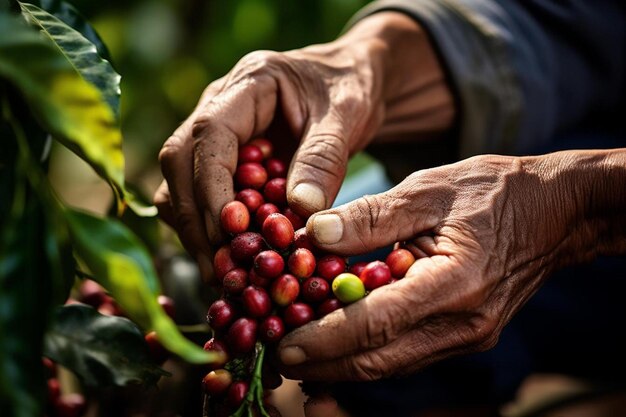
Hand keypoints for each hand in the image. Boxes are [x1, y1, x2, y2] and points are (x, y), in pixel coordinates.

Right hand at [153, 11, 453, 280]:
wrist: (348, 82)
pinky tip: (235, 259)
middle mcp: (218, 108)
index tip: (231, 228)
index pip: (210, 135)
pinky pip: (201, 198)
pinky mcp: (224, 162)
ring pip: (180, 184)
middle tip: (222, 268)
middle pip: (180, 163)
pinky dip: (212, 231)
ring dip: (196, 231)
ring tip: (225, 273)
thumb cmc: (349, 89)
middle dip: (196, 219)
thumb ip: (324, 158)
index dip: (212, 185)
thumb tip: (301, 212)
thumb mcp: (347, 115)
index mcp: (247, 84)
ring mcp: (216, 136)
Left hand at [277, 150, 625, 380]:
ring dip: (341, 365)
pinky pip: (406, 353)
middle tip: (277, 357)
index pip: (377, 323)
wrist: (557, 213)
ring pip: (391, 364)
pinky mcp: (464, 334)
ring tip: (298, 354)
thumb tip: (313, 233)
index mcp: (455, 282)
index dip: (324, 338)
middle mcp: (463, 322)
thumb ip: (372, 214)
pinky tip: (339, 345)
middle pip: (379, 360)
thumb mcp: (431, 187)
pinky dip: (368, 353)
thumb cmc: (495, 191)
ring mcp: (467, 335)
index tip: (283, 345)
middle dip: (324, 365)